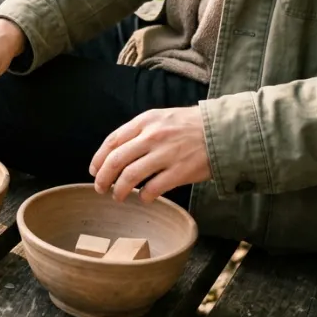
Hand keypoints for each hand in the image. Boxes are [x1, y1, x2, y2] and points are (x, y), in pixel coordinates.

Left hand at [89, 107, 211, 202]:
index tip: (94, 171)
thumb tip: (116, 153)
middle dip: (103, 178)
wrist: (222, 130)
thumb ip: (140, 132)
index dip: (99, 159)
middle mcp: (153, 136)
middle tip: (100, 188)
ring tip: (118, 196)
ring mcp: (166, 154)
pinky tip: (144, 198)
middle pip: (116, 160)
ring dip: (119, 190)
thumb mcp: (161, 118)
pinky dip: (144, 196)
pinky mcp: (180, 171)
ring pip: (130, 176)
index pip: (112, 141)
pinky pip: (153, 188)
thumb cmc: (190, 126)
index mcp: (146, 121)